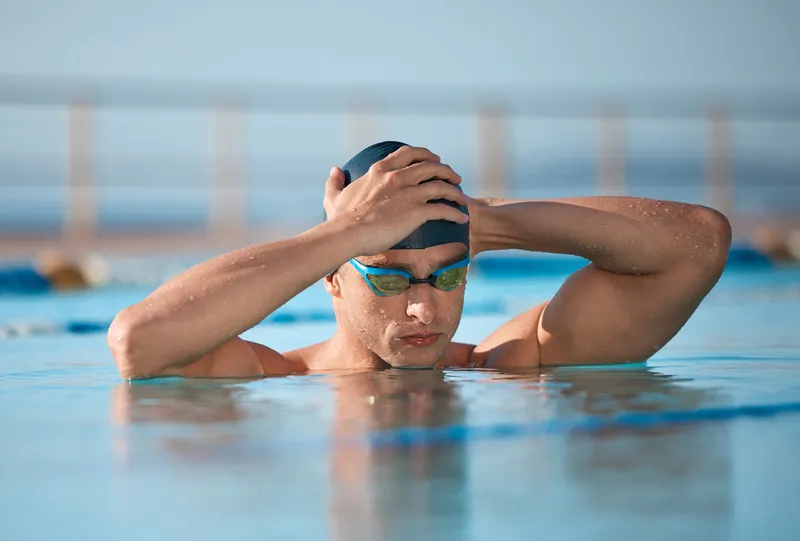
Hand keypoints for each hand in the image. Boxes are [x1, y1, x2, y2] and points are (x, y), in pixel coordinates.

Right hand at [323, 146, 469, 254]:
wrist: (347, 233)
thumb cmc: (340, 219)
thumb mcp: (334, 196)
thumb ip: (335, 182)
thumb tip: (334, 170)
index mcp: (381, 170)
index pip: (408, 153)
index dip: (424, 154)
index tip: (433, 159)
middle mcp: (398, 177)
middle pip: (431, 166)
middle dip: (446, 170)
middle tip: (453, 177)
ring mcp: (409, 193)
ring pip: (442, 186)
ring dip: (456, 191)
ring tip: (463, 198)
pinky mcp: (417, 211)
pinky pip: (444, 209)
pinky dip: (456, 213)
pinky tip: (462, 219)